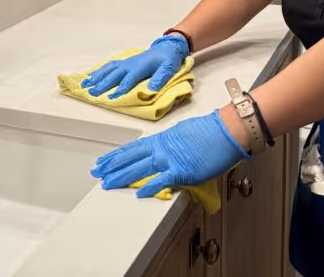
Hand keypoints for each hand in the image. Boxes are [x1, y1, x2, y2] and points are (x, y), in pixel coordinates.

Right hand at [82, 34, 189, 98]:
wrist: (167, 48)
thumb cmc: (168, 59)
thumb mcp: (168, 68)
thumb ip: (160, 78)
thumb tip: (151, 90)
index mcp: (140, 67)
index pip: (128, 80)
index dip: (120, 89)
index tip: (111, 98)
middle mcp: (130, 64)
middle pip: (114, 75)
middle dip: (102, 85)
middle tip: (92, 93)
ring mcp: (126, 63)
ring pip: (108, 70)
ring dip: (96, 78)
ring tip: (85, 86)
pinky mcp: (124, 63)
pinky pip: (109, 66)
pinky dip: (99, 71)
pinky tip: (91, 76)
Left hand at [90, 110, 248, 197]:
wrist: (227, 130)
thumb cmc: (210, 131)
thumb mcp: (184, 134)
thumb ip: (171, 145)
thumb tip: (167, 153)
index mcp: (162, 139)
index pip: (133, 148)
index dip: (116, 155)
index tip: (104, 160)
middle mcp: (161, 148)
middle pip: (131, 157)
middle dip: (112, 166)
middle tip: (97, 172)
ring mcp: (170, 159)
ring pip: (140, 168)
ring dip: (122, 176)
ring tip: (107, 183)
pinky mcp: (182, 170)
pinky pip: (162, 179)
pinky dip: (150, 186)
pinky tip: (138, 192)